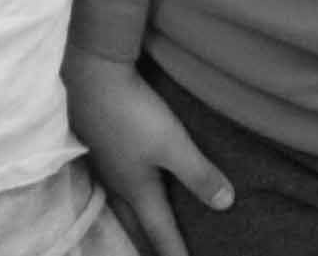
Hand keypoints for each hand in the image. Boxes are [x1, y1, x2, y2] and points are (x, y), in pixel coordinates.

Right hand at [64, 48, 232, 255]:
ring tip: (143, 232)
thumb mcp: (173, 144)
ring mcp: (105, 167)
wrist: (91, 79)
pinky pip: (114, 186)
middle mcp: (118, 185)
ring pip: (121, 207)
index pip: (159, 231)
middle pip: (135, 225)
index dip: (174, 252)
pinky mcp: (99, 148)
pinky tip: (126, 187)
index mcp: (138, 190)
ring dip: (135, 223)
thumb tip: (225, 204)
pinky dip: (125, 199)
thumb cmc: (134, 115)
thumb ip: (198, 174)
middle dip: (148, 245)